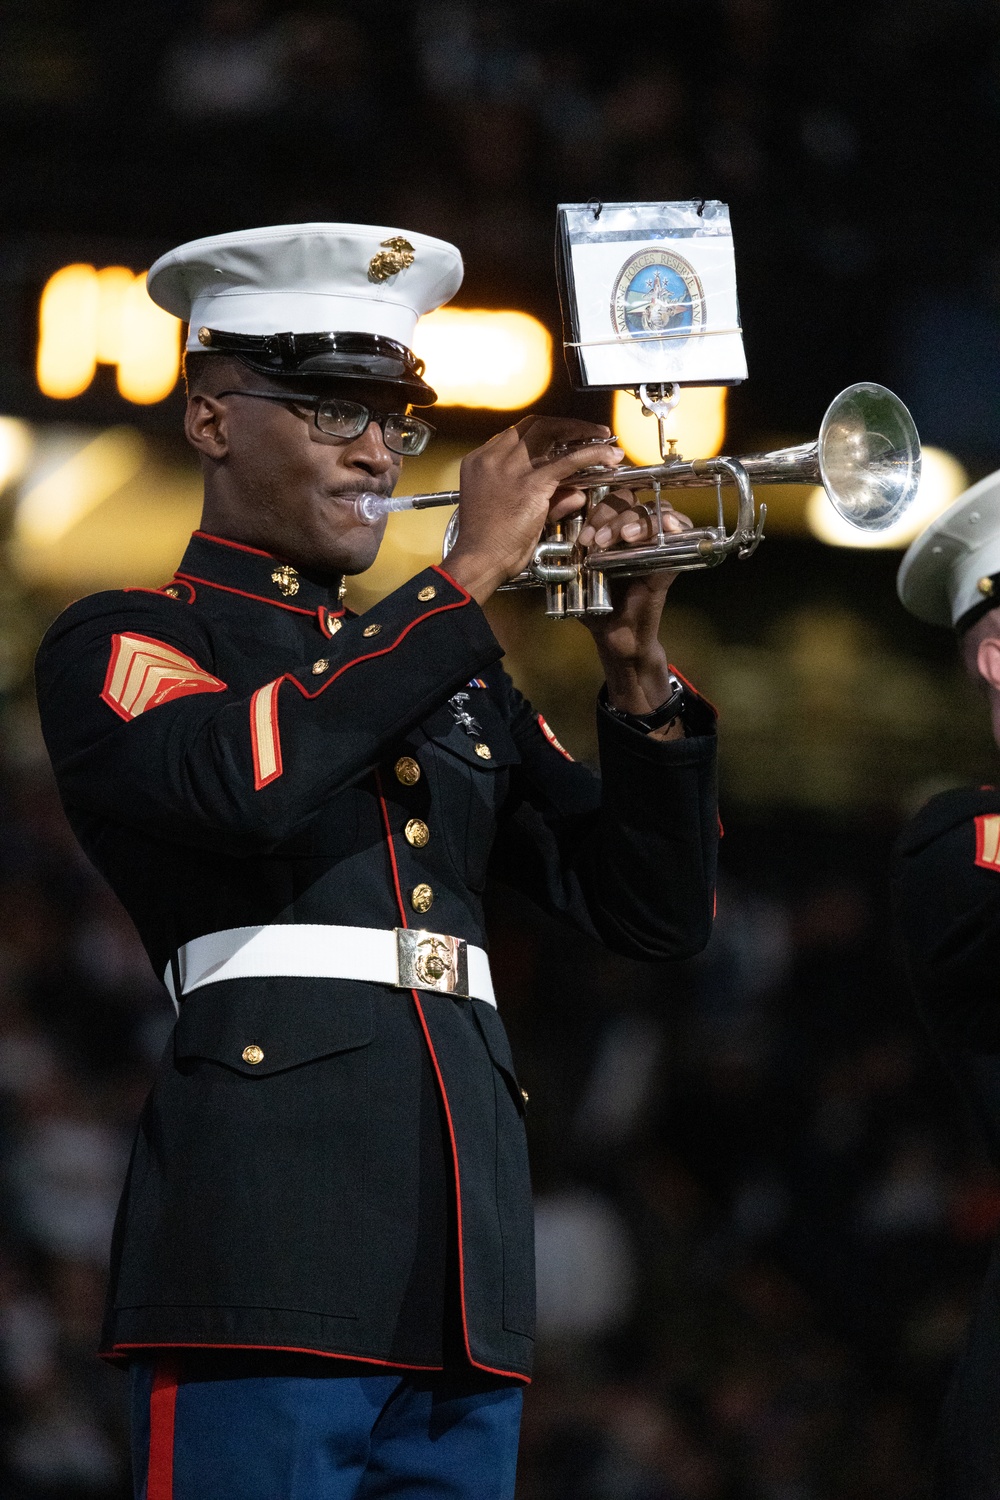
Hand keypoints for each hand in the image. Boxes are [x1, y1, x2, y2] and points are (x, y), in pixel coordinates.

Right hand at [443, 416, 623, 603]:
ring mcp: (511, 469)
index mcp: (480, 462)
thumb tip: (575, 493)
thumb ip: (546, 499)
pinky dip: (592, 453)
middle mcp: (493, 459)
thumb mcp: (513, 513)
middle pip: (534, 425)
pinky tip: (608, 453)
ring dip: (581, 431)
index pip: (517, 435)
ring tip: (602, 437)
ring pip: (550, 433)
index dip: (545, 432)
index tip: (564, 437)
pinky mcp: (530, 484)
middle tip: (589, 432)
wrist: (479, 560)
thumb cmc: (489, 544)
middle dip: (566, 426)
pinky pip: (568, 460)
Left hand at [579, 491, 693, 718]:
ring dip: (636, 521)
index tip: (583, 536)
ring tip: (624, 539)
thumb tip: (548, 522)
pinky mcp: (671, 558)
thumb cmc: (594, 603)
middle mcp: (634, 530)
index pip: (607, 498)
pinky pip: (681, 532)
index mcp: (610, 528)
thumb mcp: (574, 572)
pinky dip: (674, 524)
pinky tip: (665, 526)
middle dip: (613, 515)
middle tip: (598, 541)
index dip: (595, 509)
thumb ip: (564, 548)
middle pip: (630, 500)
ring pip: (653, 511)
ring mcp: (655, 542)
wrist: (615, 636)